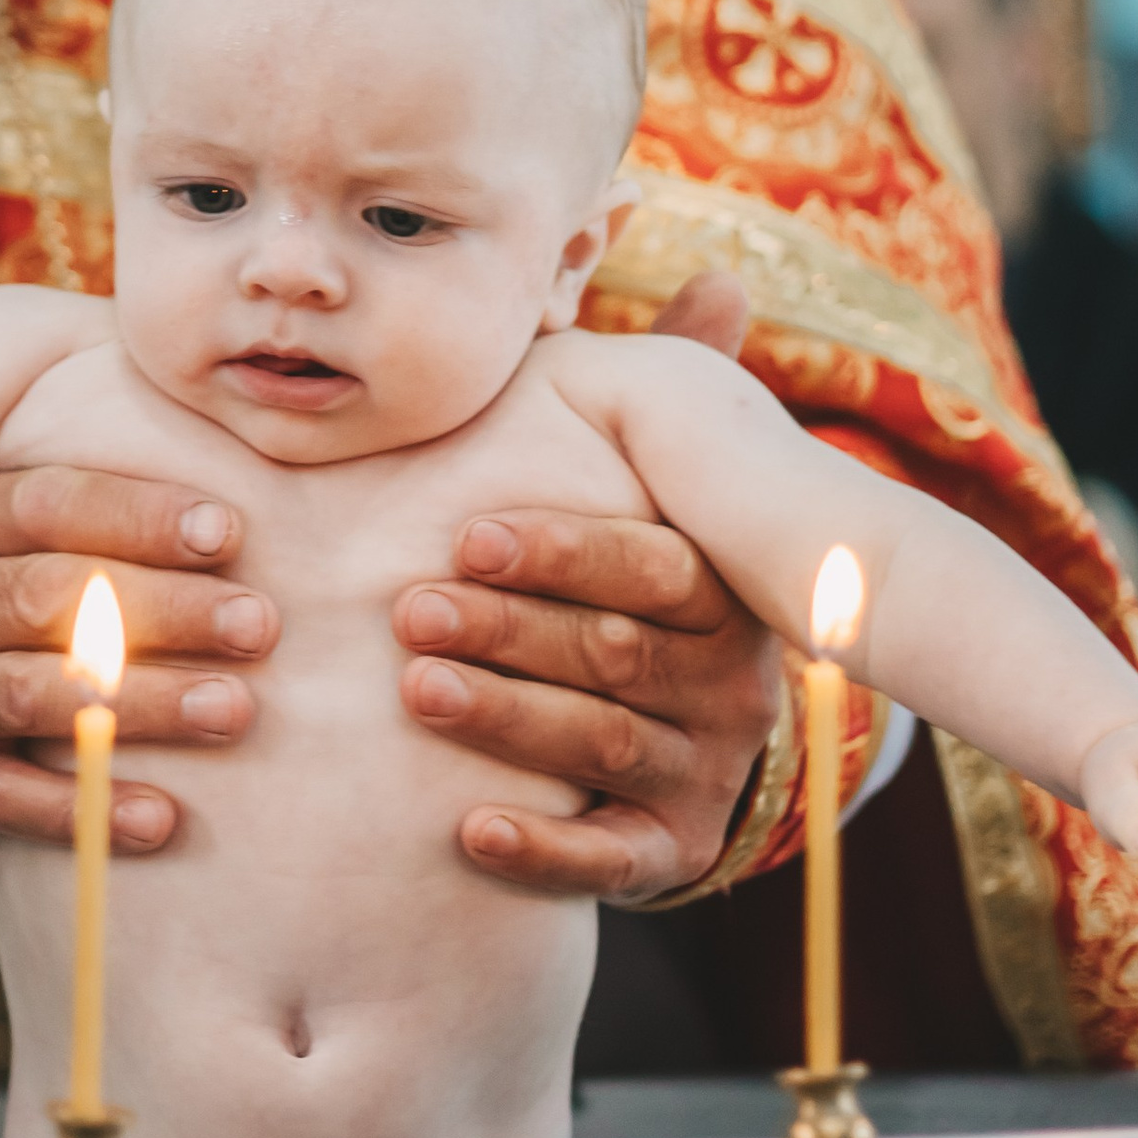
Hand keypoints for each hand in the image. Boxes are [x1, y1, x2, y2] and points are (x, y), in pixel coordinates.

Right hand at [0, 464, 275, 861]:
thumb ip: (29, 489)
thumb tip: (165, 403)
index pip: (43, 504)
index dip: (138, 513)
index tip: (229, 529)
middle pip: (52, 597)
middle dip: (166, 608)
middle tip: (263, 622)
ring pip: (38, 696)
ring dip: (146, 704)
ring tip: (239, 709)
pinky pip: (5, 802)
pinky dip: (86, 811)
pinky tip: (163, 821)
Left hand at [394, 271, 783, 902]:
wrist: (678, 722)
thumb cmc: (633, 570)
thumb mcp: (657, 481)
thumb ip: (671, 393)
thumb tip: (727, 274)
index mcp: (721, 587)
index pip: (653, 567)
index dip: (562, 550)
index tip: (464, 532)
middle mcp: (728, 680)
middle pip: (617, 656)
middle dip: (509, 631)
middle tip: (409, 610)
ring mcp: (703, 768)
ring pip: (603, 749)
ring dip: (504, 719)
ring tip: (413, 690)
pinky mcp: (674, 850)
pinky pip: (616, 862)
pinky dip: (544, 852)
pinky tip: (469, 834)